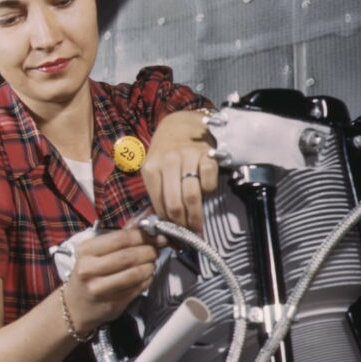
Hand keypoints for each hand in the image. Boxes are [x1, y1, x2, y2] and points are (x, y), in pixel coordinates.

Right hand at [62, 228, 159, 332]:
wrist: (75, 305)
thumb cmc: (89, 273)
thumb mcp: (95, 252)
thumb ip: (119, 239)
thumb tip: (148, 228)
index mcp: (86, 250)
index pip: (121, 238)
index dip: (143, 236)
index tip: (155, 236)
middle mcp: (89, 269)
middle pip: (129, 256)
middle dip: (149, 251)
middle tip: (155, 250)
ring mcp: (99, 288)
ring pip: (135, 273)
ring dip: (150, 266)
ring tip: (151, 263)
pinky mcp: (111, 303)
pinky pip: (137, 288)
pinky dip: (148, 280)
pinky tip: (147, 276)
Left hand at [142, 110, 218, 233]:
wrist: (180, 124)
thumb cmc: (165, 152)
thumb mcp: (154, 169)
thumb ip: (158, 193)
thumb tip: (163, 225)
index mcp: (151, 168)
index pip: (159, 204)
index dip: (166, 223)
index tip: (173, 236)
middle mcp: (169, 162)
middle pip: (176, 203)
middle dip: (182, 224)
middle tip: (187, 236)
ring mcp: (189, 157)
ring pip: (192, 196)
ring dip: (196, 216)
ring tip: (197, 228)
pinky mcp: (208, 155)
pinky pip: (209, 183)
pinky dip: (208, 192)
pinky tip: (205, 193)